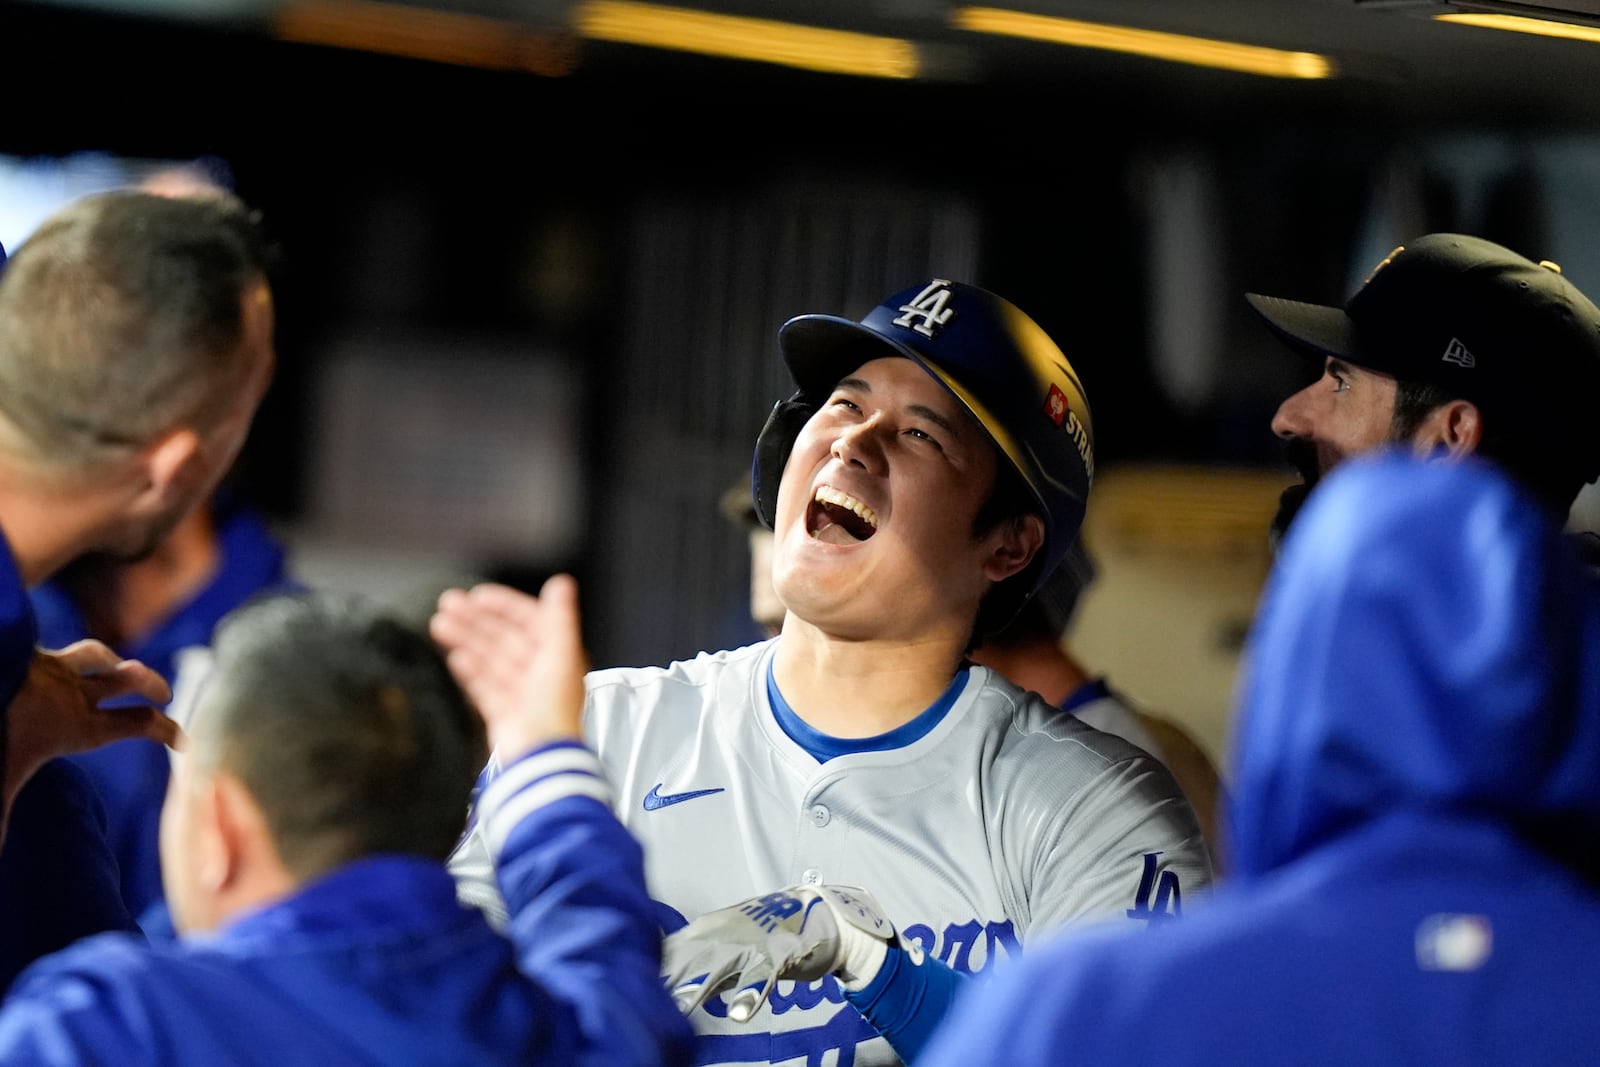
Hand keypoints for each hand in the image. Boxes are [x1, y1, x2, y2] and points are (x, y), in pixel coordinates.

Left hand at [4, 640, 176, 814]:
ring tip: (118, 667)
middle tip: (163, 696)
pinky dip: (70, 659)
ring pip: (98, 655)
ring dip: (113, 662)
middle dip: (153, 685)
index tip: (184, 740)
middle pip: (131, 679)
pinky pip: (61, 651)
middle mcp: (74, 694)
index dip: (169, 731)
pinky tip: (63, 667)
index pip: (141, 724)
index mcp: (79, 728)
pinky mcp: (32, 653)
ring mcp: (54, 668)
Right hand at [429, 576, 589, 760]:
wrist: (540, 755)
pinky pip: (483, 686)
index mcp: (557, 655)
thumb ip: (560, 617)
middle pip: (503, 637)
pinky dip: (470, 671)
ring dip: (465, 639)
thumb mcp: (562, 654)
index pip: (528, 620)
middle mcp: (539, 672)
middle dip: (475, 620)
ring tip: (439, 625)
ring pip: (489, 658)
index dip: (504, 605)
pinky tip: (456, 658)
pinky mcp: (503, 713)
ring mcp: (520, 693)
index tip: (479, 594)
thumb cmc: (556, 710)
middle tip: (447, 604)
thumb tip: (563, 583)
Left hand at [661, 884, 902, 1022]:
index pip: (670, 948)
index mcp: (707, 930)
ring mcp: (751, 942)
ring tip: (679, 1007)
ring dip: (698, 985)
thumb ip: (696, 960)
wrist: (817, 913)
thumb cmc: (766, 933)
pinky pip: (762, 975)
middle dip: (664, 978)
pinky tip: (740, 1014)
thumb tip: (661, 980)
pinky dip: (751, 993)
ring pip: (720, 966)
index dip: (649, 966)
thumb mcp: (725, 943)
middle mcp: (724, 933)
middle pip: (687, 958)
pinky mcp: (778, 952)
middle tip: (641, 997)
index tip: (624, 982)